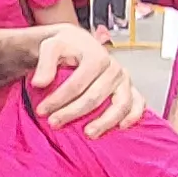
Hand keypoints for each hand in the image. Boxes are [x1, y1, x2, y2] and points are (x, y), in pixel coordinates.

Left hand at [25, 28, 145, 136]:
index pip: (77, 84)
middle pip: (94, 97)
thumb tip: (39, 83)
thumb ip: (44, 63)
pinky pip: (138, 103)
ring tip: (88, 134)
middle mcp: (114, 68)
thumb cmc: (64, 46)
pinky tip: (121, 127)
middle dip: (72, 113)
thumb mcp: (50, 47)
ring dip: (105, 122)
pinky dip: (134, 116)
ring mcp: (124, 79)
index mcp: (96, 56)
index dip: (58, 100)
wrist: (77, 42)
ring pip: (120, 104)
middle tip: (54, 123)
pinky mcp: (130, 88)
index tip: (42, 111)